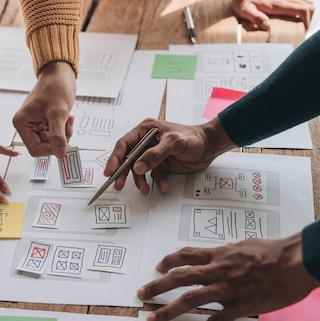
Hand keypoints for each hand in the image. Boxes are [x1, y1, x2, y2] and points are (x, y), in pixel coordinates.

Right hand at [13, 61, 75, 157]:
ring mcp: (36, 124)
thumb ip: (58, 135)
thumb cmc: (55, 86)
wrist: (60, 73)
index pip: (35, 149)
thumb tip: (59, 153)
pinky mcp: (45, 122)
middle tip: (67, 126)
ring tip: (67, 119)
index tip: (64, 145)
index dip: (50, 149)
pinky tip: (67, 117)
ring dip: (63, 134)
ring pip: (52, 141)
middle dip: (59, 139)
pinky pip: (56, 134)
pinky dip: (64, 129)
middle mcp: (27, 125)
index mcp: (22, 123)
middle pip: (44, 146)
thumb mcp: (58, 112)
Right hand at [104, 118, 234, 194]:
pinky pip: (153, 176)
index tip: (110, 171)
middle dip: (123, 173)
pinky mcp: (160, 165)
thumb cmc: (193, 137)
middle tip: (118, 185)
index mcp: (145, 130)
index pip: (124, 144)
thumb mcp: (174, 143)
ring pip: (139, 170)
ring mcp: (153, 154)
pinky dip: (157, 182)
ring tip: (144, 190)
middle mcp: (146, 142)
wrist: (210, 146)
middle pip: (128, 159)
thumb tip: (137, 166)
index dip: (115, 158)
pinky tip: (163, 185)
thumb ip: (155, 154)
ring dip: (140, 181)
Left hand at [137, 234, 319, 320]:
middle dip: (157, 286)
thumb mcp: (245, 245)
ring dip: (168, 310)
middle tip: (141, 294)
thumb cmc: (274, 251)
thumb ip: (230, 250)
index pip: (185, 256)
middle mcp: (217, 271)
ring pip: (191, 300)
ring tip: (153, 319)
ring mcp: (227, 290)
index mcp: (218, 255)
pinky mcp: (240, 307)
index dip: (169, 261)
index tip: (159, 267)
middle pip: (179, 277)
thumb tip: (223, 249)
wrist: (295, 262)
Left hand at [231, 0, 313, 30]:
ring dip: (306, 12)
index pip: (303, 10)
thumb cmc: (242, 1)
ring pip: (306, 1)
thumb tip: (268, 26)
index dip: (307, 22)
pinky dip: (302, 5)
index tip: (303, 31)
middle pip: (309, 6)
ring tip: (299, 23)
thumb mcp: (246, 10)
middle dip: (309, 19)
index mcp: (278, 4)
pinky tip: (294, 13)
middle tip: (302, 29)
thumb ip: (256, 18)